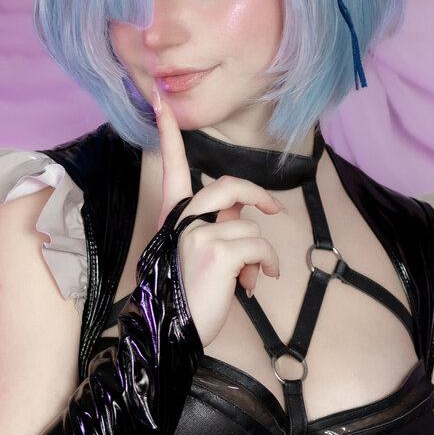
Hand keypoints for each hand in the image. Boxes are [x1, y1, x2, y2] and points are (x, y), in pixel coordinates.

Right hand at [153, 85, 281, 347]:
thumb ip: (215, 227)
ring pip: (249, 226)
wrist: (171, 335)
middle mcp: (181, 220)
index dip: (167, 131)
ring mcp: (197, 233)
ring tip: (252, 278)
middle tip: (274, 208)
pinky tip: (257, 282)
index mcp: (171, 218)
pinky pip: (259, 245)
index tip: (160, 99)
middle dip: (258, 195)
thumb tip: (245, 218)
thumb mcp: (195, 256)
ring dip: (260, 255)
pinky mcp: (217, 252)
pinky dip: (266, 265)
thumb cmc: (186, 297)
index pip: (172, 167)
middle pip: (229, 186)